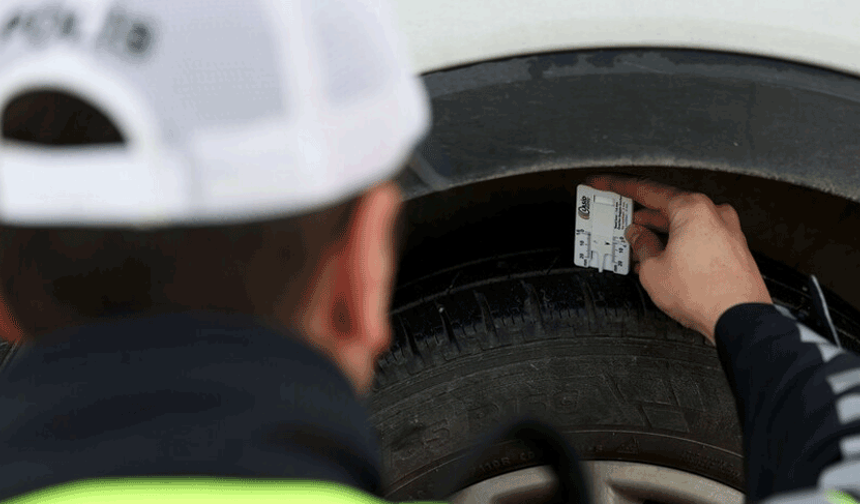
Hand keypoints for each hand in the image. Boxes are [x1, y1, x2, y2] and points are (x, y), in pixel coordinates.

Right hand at [584, 174, 772, 343]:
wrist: (739, 320)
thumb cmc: (704, 294)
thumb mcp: (653, 269)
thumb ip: (641, 246)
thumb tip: (637, 237)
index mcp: (692, 209)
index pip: (647, 190)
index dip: (618, 186)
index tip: (604, 184)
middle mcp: (714, 214)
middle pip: (668, 206)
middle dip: (641, 215)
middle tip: (620, 218)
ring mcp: (728, 231)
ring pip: (684, 223)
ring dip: (659, 232)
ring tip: (638, 244)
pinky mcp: (733, 249)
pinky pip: (698, 237)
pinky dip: (678, 242)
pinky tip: (663, 256)